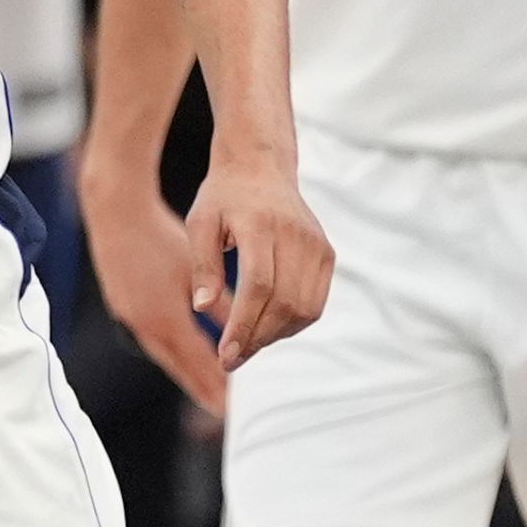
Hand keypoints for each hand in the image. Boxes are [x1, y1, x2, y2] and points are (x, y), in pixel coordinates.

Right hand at [81, 159, 232, 412]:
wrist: (116, 214)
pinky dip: (171, 351)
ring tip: (204, 386)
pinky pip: (153, 339)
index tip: (228, 407)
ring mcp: (131, 317)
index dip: (212, 384)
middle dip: (200, 386)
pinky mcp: (124, 307)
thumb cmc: (160, 236)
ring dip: (185, 369)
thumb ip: (218, 300)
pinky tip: (180, 350)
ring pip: (164, 353)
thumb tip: (244, 325)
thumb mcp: (195, 268)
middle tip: (219, 409)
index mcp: (164, 317)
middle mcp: (145, 325)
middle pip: (178, 365)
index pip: (195, 361)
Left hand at [188, 149, 329, 373]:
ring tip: (246, 344)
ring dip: (276, 335)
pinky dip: (293, 322)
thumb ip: (203, 265)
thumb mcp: (199, 223)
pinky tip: (268, 328)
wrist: (261, 167)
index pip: (258, 286)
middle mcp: (296, 235)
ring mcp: (316, 245)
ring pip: (304, 309)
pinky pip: (315, 302)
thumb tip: (204, 308)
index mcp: (261, 225)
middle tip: (231, 359)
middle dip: (257, 338)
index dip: (243, 325)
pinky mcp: (327, 254)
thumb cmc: (223, 198)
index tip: (226, 354)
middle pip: (283, 303)